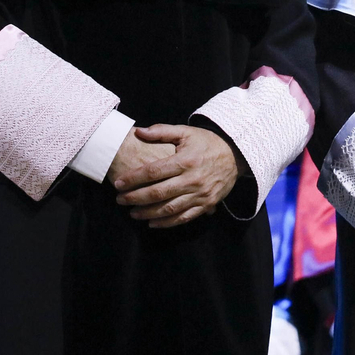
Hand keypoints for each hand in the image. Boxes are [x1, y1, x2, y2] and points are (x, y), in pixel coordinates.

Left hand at [115, 124, 241, 227]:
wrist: (236, 155)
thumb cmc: (207, 142)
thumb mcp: (186, 132)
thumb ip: (161, 132)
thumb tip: (138, 132)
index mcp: (185, 160)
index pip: (153, 172)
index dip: (133, 179)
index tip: (118, 183)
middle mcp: (192, 179)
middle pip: (158, 192)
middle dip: (135, 198)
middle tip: (120, 200)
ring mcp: (200, 194)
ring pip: (169, 208)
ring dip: (147, 213)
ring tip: (132, 213)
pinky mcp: (206, 204)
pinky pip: (184, 217)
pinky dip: (167, 223)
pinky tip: (152, 223)